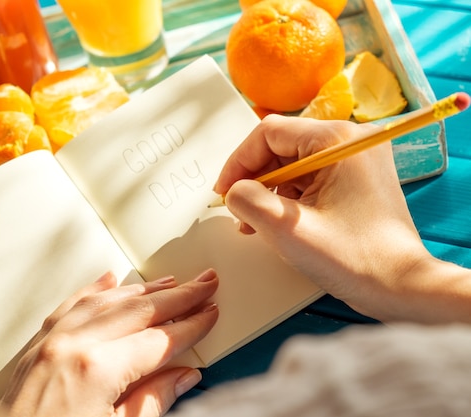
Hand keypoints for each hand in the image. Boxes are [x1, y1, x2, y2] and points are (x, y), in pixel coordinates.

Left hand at [0, 269, 218, 416]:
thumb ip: (152, 402)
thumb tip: (181, 376)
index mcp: (96, 370)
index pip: (158, 339)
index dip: (190, 326)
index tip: (210, 313)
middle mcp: (72, 346)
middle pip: (138, 311)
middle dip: (177, 296)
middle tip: (204, 284)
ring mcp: (50, 342)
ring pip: (106, 301)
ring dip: (143, 290)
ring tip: (170, 282)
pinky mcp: (36, 346)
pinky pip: (69, 305)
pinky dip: (94, 290)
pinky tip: (110, 281)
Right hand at [214, 115, 434, 320]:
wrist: (401, 286)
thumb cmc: (356, 259)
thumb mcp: (287, 229)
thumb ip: (248, 201)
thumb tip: (234, 191)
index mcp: (338, 141)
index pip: (269, 133)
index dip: (239, 162)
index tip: (224, 192)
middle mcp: (351, 140)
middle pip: (281, 147)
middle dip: (254, 179)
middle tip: (239, 211)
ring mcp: (356, 159)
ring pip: (292, 164)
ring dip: (269, 191)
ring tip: (256, 223)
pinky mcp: (356, 177)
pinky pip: (310, 178)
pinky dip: (288, 197)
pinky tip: (278, 222)